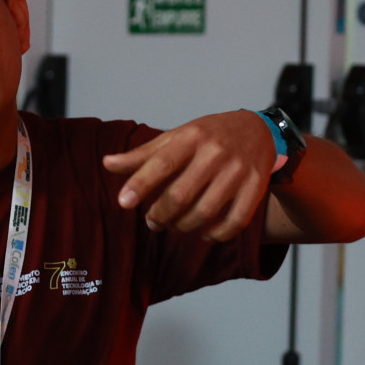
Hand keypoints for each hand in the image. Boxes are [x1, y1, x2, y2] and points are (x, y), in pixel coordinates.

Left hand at [101, 110, 275, 240]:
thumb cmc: (209, 136)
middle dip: (160, 215)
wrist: (258, 130)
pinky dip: (215, 235)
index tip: (124, 202)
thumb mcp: (176, 137)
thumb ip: (143, 155)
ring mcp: (238, 171)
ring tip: (173, 226)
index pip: (162, 163)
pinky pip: (234, 222)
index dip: (140, 184)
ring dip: (183, 227)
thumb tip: (107, 164)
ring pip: (205, 212)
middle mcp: (216, 153)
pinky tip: (202, 233)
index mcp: (192, 137)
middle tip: (151, 221)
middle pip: (181, 194)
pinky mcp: (256, 188)